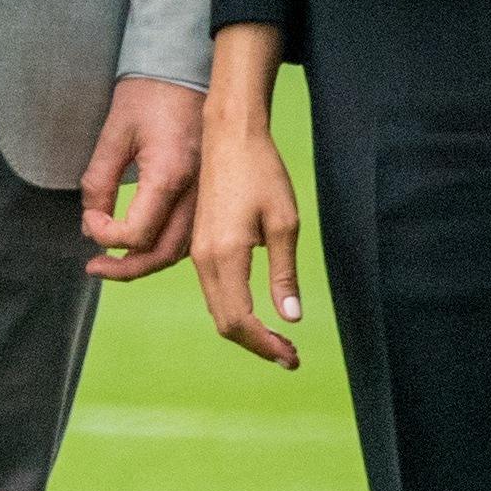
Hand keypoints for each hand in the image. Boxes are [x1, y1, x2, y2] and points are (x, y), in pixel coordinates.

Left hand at [81, 79, 203, 281]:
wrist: (185, 66)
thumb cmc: (149, 93)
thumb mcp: (115, 132)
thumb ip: (99, 181)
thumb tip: (90, 225)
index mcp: (170, 176)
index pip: (137, 235)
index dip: (105, 236)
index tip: (89, 219)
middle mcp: (195, 192)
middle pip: (163, 254)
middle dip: (126, 268)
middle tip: (95, 267)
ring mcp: (207, 194)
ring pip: (180, 250)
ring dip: (146, 262)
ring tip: (115, 262)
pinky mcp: (209, 191)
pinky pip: (190, 233)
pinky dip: (165, 247)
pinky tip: (144, 244)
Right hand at [191, 111, 303, 369]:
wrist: (229, 133)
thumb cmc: (261, 171)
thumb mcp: (284, 221)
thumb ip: (284, 273)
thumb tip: (291, 317)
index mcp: (225, 254)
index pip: (240, 321)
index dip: (265, 346)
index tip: (292, 357)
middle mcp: (204, 258)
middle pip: (224, 322)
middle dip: (256, 345)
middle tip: (290, 355)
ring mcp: (198, 251)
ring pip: (217, 309)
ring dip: (245, 330)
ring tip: (279, 338)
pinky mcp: (199, 243)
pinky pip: (213, 291)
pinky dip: (234, 310)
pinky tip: (258, 310)